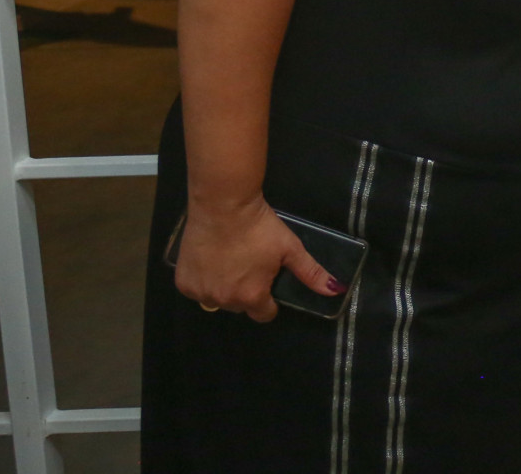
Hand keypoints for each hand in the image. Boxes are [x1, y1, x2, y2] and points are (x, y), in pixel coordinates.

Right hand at [173, 198, 340, 321]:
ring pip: (217, 300)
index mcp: (251, 297)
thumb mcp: (290, 249)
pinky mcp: (183, 283)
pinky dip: (204, 280)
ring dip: (224, 287)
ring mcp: (200, 294)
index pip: (264, 314)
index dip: (269, 300)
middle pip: (240, 306)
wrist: (223, 206)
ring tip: (231, 260)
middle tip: (249, 264)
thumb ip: (311, 273)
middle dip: (247, 291)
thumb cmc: (260, 228)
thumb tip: (336, 291)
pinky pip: (198, 290)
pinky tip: (212, 261)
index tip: (268, 280)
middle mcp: (224, 301)